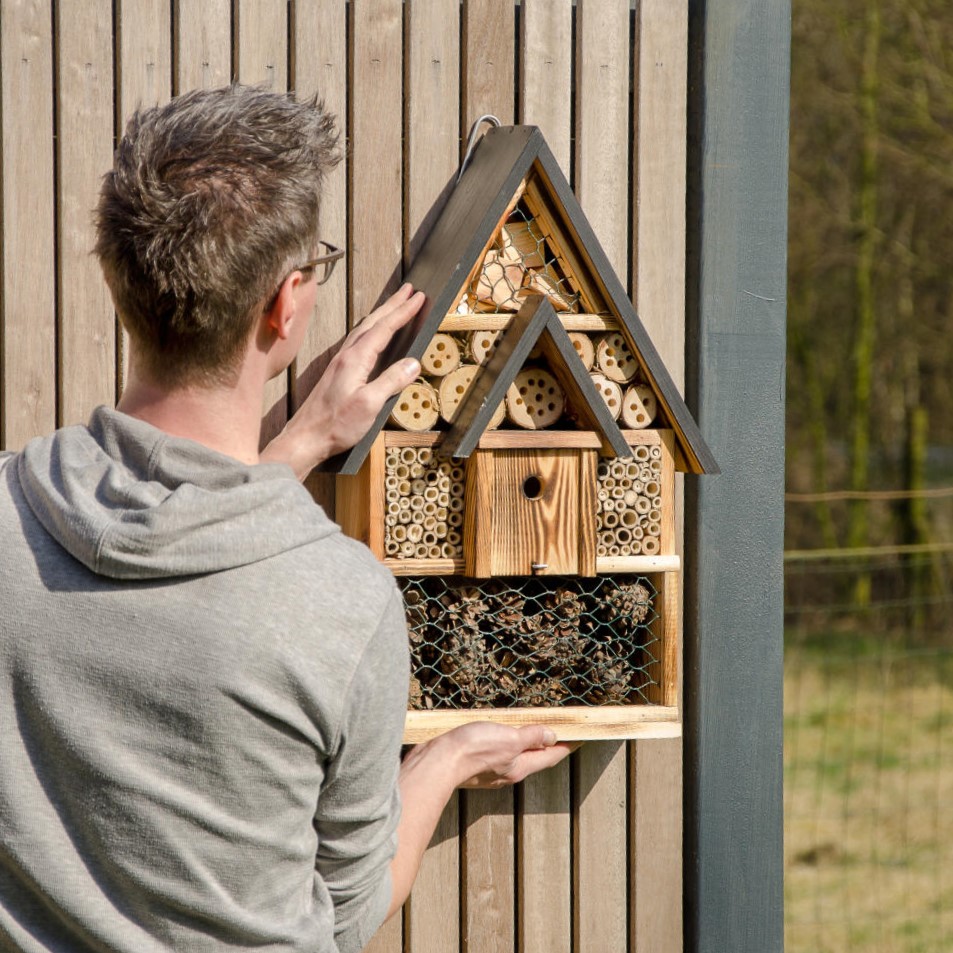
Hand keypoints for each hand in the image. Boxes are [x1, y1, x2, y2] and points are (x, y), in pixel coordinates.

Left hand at [261, 283, 424, 477]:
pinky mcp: (337, 372)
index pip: (384, 328)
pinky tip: (373, 334)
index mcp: (355, 358)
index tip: (419, 297)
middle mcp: (346, 355)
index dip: (403, 312)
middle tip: (410, 289)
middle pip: (373, 321)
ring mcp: (340, 362)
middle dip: (393, 304)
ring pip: (364, 329)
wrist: (306, 438)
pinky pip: (358, 340)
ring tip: (396, 304)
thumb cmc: (335, 425)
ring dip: (382, 314)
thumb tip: (413, 363)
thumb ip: (392, 381)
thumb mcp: (370, 404)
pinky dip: (371, 329)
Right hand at [403, 722, 574, 791]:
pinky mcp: (475, 763)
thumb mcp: (508, 738)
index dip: (566, 747)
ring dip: (526, 745)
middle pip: (534, 758)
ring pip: (516, 756)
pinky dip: (506, 744)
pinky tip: (501, 736)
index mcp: (520, 766)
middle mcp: (508, 771)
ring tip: (534, 733)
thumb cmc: (473, 750)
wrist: (437, 762)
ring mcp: (491, 769)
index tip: (580, 740)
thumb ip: (530, 736)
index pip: (550, 756)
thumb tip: (552, 735)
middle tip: (560, 734)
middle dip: (547, 747)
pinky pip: (498, 753)